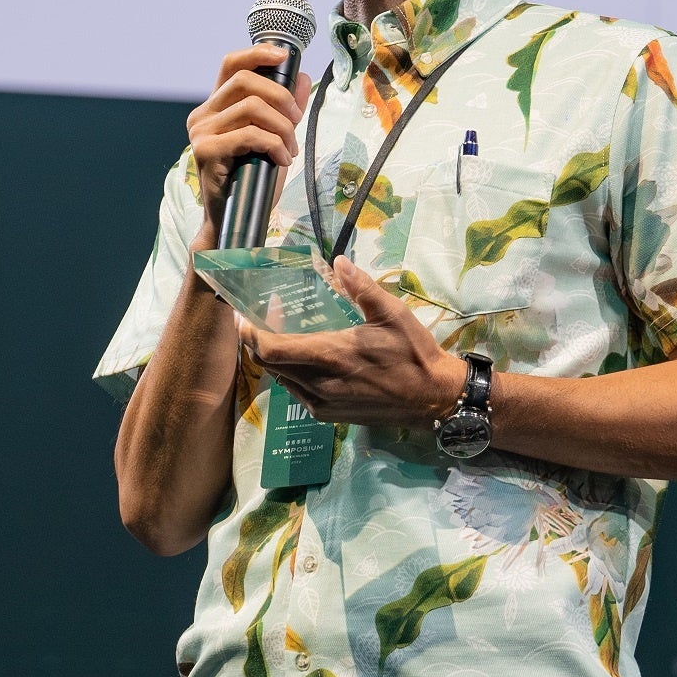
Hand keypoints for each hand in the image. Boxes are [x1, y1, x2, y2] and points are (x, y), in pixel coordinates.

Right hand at [185, 44, 303, 244]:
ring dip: (282, 128)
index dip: (257, 53)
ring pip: (252, 108)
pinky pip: (250, 134)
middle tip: (295, 121)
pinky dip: (274, 145)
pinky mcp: (205, 151)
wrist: (234, 220)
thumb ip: (286, 108)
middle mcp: (202, 115)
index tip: (283, 56)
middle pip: (245, 81)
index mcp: (216, 106)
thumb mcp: (275, 138)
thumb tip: (303, 77)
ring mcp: (200, 132)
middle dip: (281, 97)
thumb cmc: (253, 180)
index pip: (231, 64)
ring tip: (289, 150)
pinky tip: (281, 161)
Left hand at [250, 259, 469, 428]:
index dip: (249, 333)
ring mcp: (321, 402)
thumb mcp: (393, 314)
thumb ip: (362, 288)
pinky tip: (303, 356)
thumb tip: (338, 261)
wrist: (432, 398)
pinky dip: (289, 372)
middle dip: (256, 341)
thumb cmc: (414, 354)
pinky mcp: (327, 414)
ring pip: (279, 379)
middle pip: (267, 364)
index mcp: (331, 356)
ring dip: (272, 357)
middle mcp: (319, 384)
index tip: (244, 314)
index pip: (270, 349)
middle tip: (260, 317)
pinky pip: (294, 392)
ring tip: (280, 332)